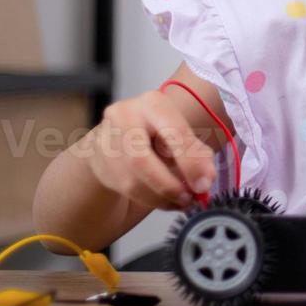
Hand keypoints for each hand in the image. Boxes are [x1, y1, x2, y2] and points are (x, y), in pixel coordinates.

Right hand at [77, 91, 215, 210]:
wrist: (119, 134)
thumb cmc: (158, 132)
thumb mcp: (181, 134)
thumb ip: (198, 155)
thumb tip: (206, 180)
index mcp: (152, 103)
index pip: (173, 132)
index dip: (190, 162)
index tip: (204, 185)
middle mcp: (124, 116)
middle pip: (140, 159)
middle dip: (168, 185)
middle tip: (189, 199)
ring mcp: (106, 140)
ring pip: (131, 180)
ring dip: (160, 197)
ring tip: (181, 202)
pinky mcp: (98, 162)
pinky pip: (125, 189)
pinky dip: (151, 200)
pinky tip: (166, 202)